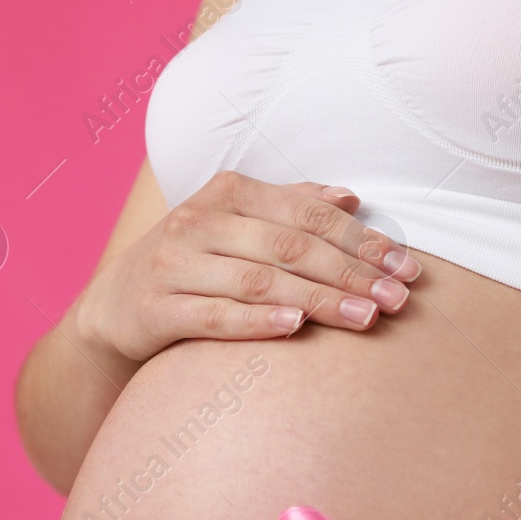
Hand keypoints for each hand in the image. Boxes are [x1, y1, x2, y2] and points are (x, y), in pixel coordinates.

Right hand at [73, 170, 421, 362]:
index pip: (308, 212)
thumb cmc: (193, 265)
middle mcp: (198, 220)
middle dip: (351, 273)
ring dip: (318, 300)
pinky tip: (295, 327)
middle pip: (290, 246)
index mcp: (228, 192)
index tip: (407, 266)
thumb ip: (291, 207)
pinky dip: (257, 320)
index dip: (362, 239)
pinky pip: (214, 315)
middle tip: (398, 299)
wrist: (113, 309)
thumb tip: (351, 195)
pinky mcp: (154, 309)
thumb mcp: (235, 226)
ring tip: (365, 318)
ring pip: (259, 280)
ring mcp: (173, 264)